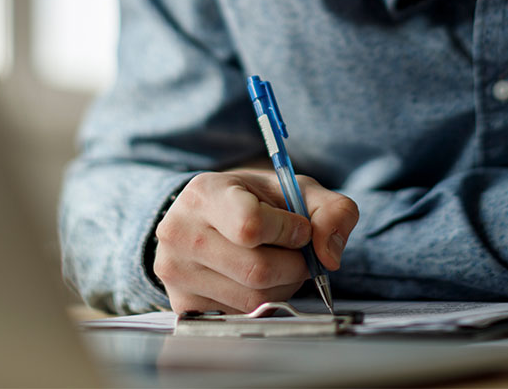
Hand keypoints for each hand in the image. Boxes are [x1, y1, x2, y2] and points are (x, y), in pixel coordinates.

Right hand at [152, 170, 358, 313]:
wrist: (207, 216)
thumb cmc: (253, 201)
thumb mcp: (294, 189)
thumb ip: (331, 210)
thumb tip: (330, 256)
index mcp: (204, 193)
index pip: (250, 225)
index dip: (288, 231)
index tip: (299, 228)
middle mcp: (179, 232)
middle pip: (257, 270)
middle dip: (294, 265)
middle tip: (297, 253)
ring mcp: (176, 271)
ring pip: (252, 299)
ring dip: (282, 287)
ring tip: (278, 264)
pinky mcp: (181, 303)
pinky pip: (240, 316)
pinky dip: (262, 303)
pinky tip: (256, 281)